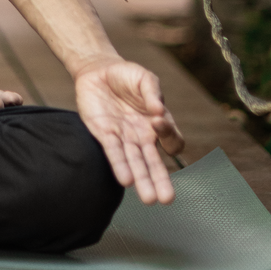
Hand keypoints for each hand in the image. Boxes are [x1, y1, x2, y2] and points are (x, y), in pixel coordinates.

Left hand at [74, 57, 183, 203]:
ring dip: (142, 180)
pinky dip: (120, 166)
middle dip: (160, 180)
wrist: (97, 70)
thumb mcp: (144, 78)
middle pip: (154, 162)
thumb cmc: (126, 75)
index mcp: (157, 123)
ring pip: (135, 163)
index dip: (168, 135)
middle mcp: (142, 135)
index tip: (158, 122)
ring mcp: (124, 137)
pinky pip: (114, 153)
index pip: (172, 140)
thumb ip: (152, 91)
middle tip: (166, 198)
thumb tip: (158, 109)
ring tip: (149, 199)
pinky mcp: (104, 134)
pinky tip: (126, 180)